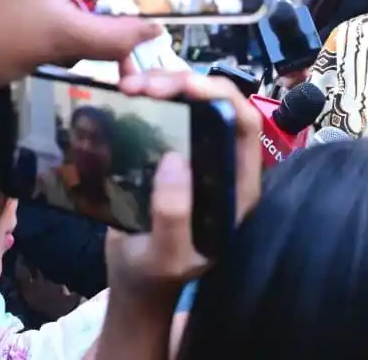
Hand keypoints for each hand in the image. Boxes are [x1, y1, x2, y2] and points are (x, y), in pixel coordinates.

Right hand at [104, 70, 261, 297]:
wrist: (135, 283)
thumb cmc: (155, 275)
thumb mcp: (166, 256)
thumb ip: (174, 216)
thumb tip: (175, 159)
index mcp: (237, 187)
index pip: (244, 125)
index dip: (220, 96)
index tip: (182, 85)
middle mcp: (222, 164)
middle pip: (216, 105)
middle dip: (184, 83)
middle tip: (142, 84)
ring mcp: (196, 155)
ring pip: (191, 103)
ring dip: (163, 86)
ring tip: (129, 86)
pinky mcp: (170, 152)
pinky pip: (166, 114)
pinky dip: (147, 97)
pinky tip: (124, 92)